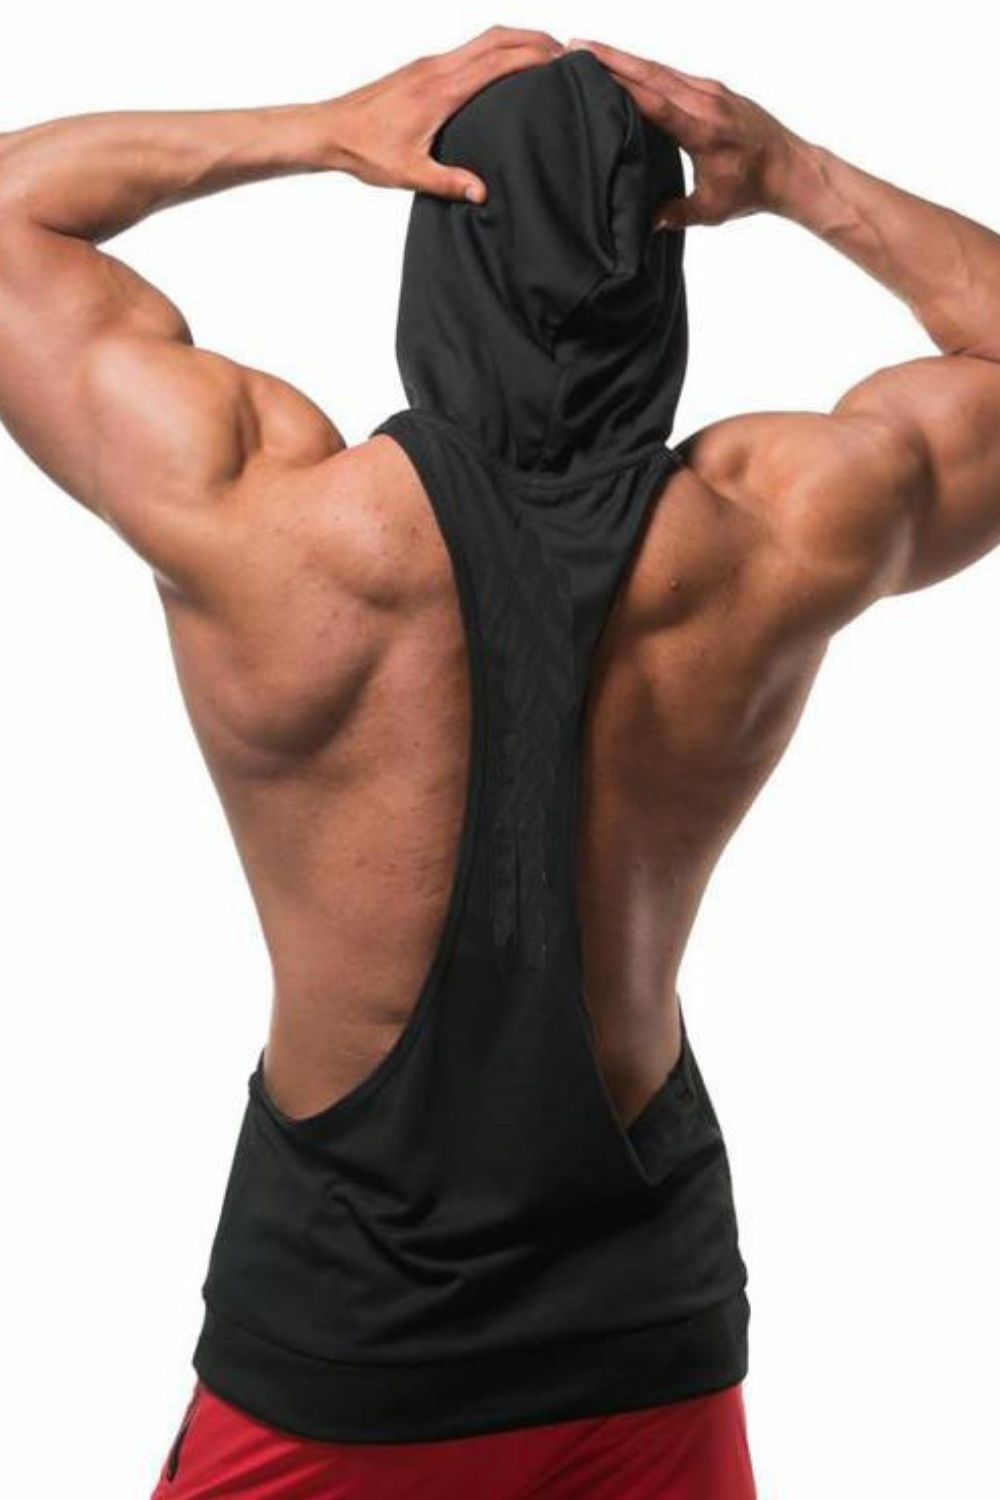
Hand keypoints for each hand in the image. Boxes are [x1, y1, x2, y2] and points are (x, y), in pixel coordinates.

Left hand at [324, 26, 563, 203]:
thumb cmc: (365, 151)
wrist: (329, 130)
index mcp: (441, 90)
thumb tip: (482, 193)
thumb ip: (448, 183)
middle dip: (534, 39)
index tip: (562, 63)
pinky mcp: (423, 68)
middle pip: (497, 37)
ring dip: (515, 41)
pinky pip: (468, 50)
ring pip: (482, 39)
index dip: (534, 57)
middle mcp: (437, 68)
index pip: (499, 61)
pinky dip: (495, 51)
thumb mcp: (409, 174)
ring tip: (543, 56)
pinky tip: (504, 70)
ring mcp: (429, 64)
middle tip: (564, 52)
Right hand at [566, 38, 805, 228]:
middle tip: (575, 46)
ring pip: (661, 69)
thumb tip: (642, 223)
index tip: (589, 69)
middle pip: (652, 72)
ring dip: (626, 58)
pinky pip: (674, 74)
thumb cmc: (752, 191)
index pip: (653, 101)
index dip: (619, 83)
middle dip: (612, 57)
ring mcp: (712, 91)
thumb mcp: (712, 210)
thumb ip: (675, 214)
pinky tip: (627, 67)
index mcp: (704, 130)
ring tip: (591, 51)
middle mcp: (707, 101)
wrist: (791, 168)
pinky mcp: (714, 89)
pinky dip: (647, 69)